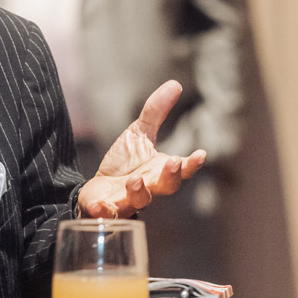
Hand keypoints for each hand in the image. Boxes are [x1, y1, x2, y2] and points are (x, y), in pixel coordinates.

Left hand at [76, 80, 206, 217]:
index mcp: (160, 171)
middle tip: (173, 164)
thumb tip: (175, 84)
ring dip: (138, 192)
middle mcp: (149, 188)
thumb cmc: (125, 164)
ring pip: (139, 201)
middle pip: (166, 186)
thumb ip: (155, 112)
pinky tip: (98, 207)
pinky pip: (106, 214)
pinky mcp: (107, 209)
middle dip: (171, 176)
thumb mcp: (139, 134)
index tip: (200, 154)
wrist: (99, 189)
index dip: (191, 163)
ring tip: (134, 181)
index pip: (182, 169)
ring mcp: (129, 200)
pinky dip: (102, 211)